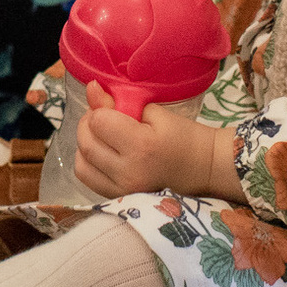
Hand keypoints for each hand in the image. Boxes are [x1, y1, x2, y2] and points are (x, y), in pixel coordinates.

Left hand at [75, 83, 240, 199]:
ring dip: (85, 144)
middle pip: (86, 143)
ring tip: (101, 136)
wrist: (204, 168)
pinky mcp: (119, 198)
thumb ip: (120, 102)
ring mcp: (123, 189)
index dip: (100, 109)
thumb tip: (91, 88)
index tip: (110, 106)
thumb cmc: (185, 137)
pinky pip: (88, 179)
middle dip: (88, 124)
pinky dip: (88, 163)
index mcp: (141, 146)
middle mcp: (128, 171)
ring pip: (82, 163)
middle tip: (102, 117)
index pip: (99, 122)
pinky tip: (102, 154)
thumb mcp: (155, 113)